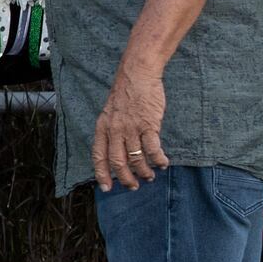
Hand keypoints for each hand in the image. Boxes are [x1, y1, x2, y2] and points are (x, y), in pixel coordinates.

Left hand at [92, 66, 168, 192]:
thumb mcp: (110, 113)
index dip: (102, 174)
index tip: (107, 188)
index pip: (99, 156)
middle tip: (133, 186)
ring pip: (136, 159)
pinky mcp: (148, 124)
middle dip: (125, 178)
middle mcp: (115, 130)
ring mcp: (131, 128)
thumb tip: (119, 154)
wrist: (138, 74)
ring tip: (149, 177)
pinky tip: (163, 164)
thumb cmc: (126, 93)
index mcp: (103, 127)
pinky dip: (158, 160)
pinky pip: (153, 149)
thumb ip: (112, 132)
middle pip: (118, 162)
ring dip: (144, 172)